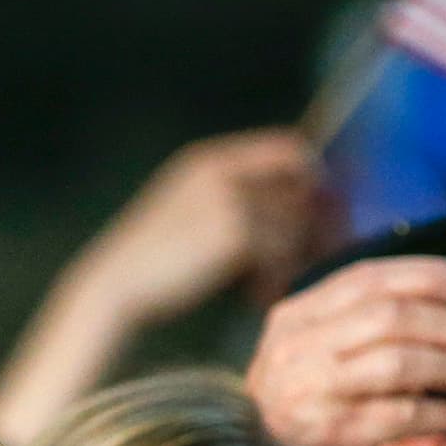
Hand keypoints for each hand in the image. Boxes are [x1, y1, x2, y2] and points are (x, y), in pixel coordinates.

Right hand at [70, 129, 329, 330]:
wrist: (118, 284)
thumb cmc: (156, 262)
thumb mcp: (193, 217)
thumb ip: (238, 204)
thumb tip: (303, 212)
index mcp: (212, 161)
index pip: (288, 149)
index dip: (313, 177)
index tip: (326, 209)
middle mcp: (223, 170)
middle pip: (300, 186)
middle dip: (316, 223)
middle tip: (317, 256)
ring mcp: (229, 197)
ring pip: (292, 224)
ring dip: (290, 258)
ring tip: (268, 285)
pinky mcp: (234, 230)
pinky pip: (278, 251)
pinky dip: (273, 277)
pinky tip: (255, 296)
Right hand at [242, 255, 445, 445]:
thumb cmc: (300, 412)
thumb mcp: (312, 357)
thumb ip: (357, 328)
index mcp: (295, 318)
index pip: (368, 279)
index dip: (427, 275)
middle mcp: (299, 349)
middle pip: (390, 317)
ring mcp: (313, 393)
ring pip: (400, 363)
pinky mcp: (333, 437)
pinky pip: (404, 416)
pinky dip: (444, 415)